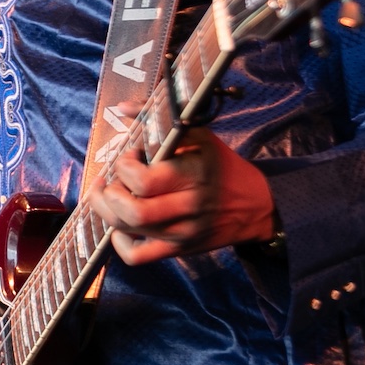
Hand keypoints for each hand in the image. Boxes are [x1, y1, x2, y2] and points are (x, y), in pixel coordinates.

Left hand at [84, 126, 275, 263]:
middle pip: (133, 211)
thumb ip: (160, 120)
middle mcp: (187, 207)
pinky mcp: (180, 249)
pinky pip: (139, 256)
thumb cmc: (220, 166)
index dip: (125, 167)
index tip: (131, 156)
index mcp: (192, 175)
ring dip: (108, 211)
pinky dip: (120, 243)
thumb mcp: (199, 136)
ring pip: (130, 231)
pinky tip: (120, 226)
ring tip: (110, 195)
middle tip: (112, 180)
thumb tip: (123, 107)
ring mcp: (183, 233)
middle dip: (109, 194)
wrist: (256, 205)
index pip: (143, 181)